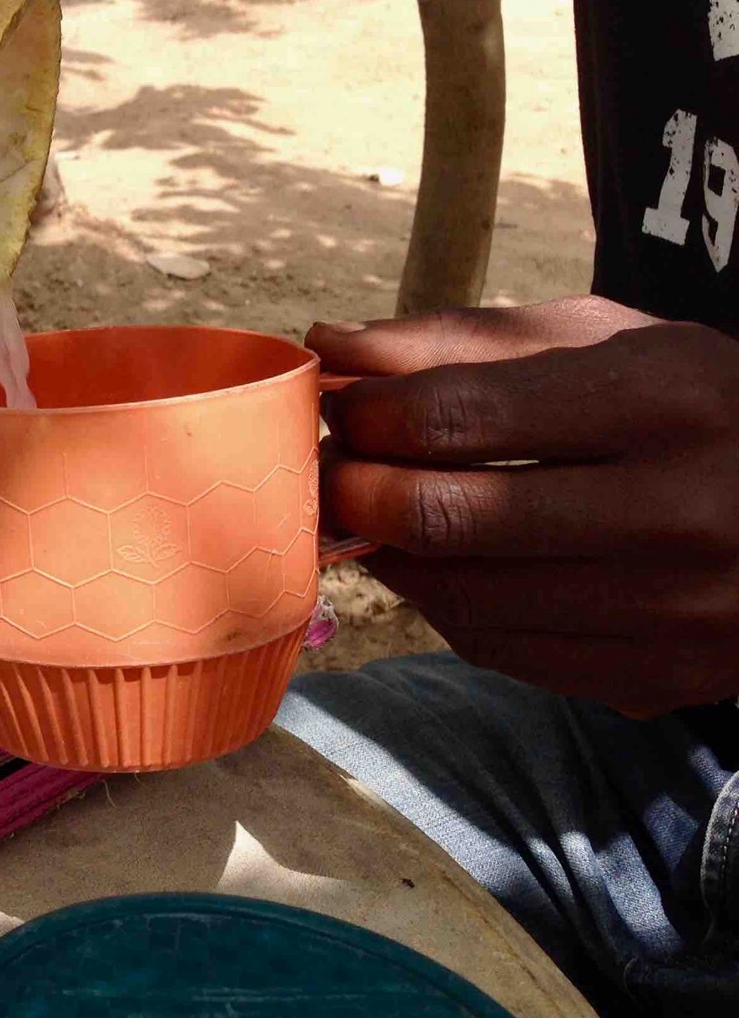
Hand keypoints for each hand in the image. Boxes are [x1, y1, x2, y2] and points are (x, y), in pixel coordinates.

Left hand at [311, 296, 738, 717]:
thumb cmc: (692, 403)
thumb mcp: (602, 341)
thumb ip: (460, 341)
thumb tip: (327, 346)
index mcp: (665, 400)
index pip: (452, 416)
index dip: (365, 415)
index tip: (339, 408)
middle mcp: (679, 511)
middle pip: (444, 515)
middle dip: (353, 490)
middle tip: (331, 469)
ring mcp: (674, 609)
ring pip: (458, 595)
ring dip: (386, 553)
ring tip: (374, 513)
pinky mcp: (659, 677)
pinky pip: (497, 649)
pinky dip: (442, 605)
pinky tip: (436, 564)